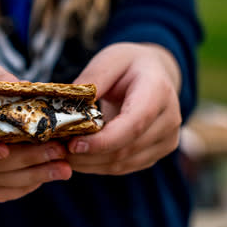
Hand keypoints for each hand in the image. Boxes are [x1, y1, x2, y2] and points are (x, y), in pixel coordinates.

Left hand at [65, 43, 181, 174]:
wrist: (155, 73)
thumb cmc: (129, 64)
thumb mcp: (110, 60)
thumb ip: (93, 80)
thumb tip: (69, 104)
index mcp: (158, 92)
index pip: (133, 125)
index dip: (102, 140)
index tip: (73, 144)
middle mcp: (169, 119)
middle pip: (125, 149)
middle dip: (87, 154)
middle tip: (56, 149)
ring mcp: (167, 140)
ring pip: (122, 163)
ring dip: (89, 163)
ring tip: (63, 152)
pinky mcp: (157, 154)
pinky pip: (123, 167)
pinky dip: (98, 165)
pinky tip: (79, 155)